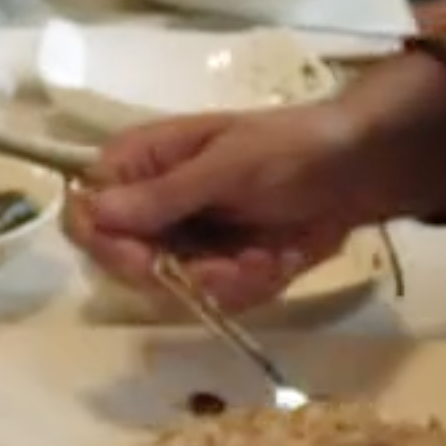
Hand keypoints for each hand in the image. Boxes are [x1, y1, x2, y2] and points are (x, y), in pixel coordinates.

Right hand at [66, 97, 443, 310]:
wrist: (359, 170)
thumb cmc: (290, 148)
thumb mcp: (228, 167)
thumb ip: (162, 195)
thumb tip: (90, 211)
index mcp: (140, 163)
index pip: (85, 216)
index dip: (110, 247)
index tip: (151, 262)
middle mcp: (151, 204)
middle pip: (124, 265)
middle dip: (185, 274)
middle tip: (234, 265)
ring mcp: (184, 239)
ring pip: (172, 290)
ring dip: (227, 282)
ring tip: (270, 256)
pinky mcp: (217, 266)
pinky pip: (212, 297)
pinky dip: (250, 286)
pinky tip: (279, 259)